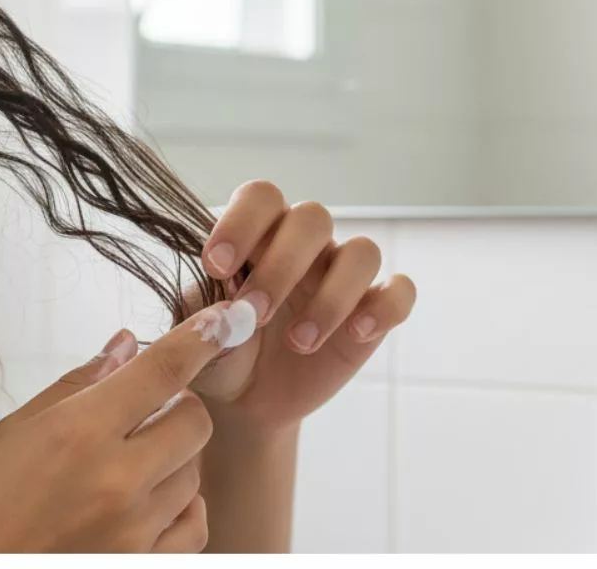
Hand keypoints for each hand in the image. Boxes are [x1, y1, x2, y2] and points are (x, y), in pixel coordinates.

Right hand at [0, 303, 248, 552]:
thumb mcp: (4, 438)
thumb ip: (74, 389)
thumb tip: (124, 345)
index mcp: (77, 434)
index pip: (164, 370)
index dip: (202, 337)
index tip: (225, 319)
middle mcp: (116, 481)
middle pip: (194, 422)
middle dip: (175, 408)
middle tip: (140, 415)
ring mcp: (133, 534)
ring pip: (195, 476)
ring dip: (172, 462)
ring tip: (125, 470)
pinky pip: (192, 528)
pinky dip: (180, 510)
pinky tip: (147, 507)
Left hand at [189, 180, 416, 429]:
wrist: (245, 400)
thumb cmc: (217, 350)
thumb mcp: (196, 331)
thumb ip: (201, 308)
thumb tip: (221, 301)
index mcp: (258, 234)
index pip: (262, 197)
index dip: (241, 222)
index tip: (216, 266)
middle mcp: (304, 245)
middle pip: (313, 218)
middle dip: (282, 265)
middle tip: (254, 312)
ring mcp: (342, 275)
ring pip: (362, 252)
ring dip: (332, 296)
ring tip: (298, 343)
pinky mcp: (373, 311)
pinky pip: (400, 292)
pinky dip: (384, 308)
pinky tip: (356, 334)